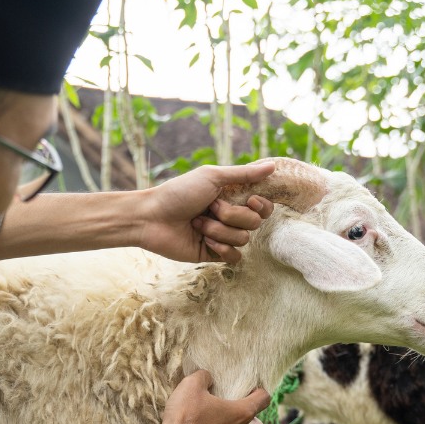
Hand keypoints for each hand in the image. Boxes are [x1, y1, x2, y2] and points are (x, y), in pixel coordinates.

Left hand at [138, 163, 275, 263]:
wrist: (151, 217)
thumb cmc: (178, 192)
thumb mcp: (212, 177)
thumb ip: (243, 173)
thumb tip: (273, 166)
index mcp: (231, 197)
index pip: (263, 206)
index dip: (261, 205)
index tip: (249, 199)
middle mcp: (229, 217)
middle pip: (255, 222)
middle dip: (233, 215)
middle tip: (210, 208)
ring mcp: (222, 236)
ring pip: (243, 239)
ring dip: (219, 230)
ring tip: (197, 223)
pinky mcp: (213, 254)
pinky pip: (234, 257)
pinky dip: (221, 248)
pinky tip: (204, 240)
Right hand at [153, 370, 269, 423]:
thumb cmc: (185, 418)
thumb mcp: (191, 386)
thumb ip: (203, 376)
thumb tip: (207, 376)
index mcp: (242, 414)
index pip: (264, 399)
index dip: (259, 391)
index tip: (249, 388)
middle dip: (252, 416)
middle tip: (235, 408)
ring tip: (220, 422)